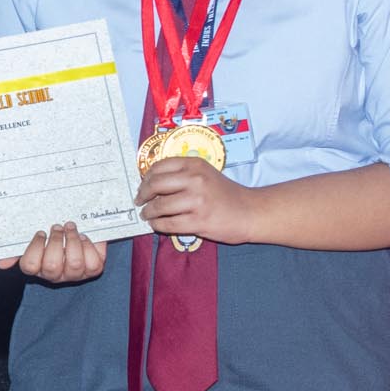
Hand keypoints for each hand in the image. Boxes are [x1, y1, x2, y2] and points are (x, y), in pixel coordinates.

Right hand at [0, 222, 105, 283]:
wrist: (80, 232)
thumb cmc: (53, 238)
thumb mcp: (35, 240)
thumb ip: (17, 249)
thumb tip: (1, 264)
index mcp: (38, 267)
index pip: (30, 266)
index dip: (36, 247)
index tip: (41, 232)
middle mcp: (56, 275)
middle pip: (52, 265)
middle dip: (56, 241)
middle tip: (57, 226)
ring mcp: (75, 274)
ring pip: (74, 263)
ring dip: (73, 240)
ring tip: (71, 227)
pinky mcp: (93, 269)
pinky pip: (93, 263)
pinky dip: (89, 246)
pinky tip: (85, 237)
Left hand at [135, 157, 256, 242]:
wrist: (250, 212)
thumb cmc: (225, 194)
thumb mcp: (205, 173)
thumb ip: (183, 174)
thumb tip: (151, 182)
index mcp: (195, 165)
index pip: (159, 166)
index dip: (146, 178)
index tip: (142, 186)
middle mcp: (195, 180)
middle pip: (155, 185)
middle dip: (143, 195)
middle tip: (140, 201)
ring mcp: (197, 201)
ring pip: (159, 206)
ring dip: (148, 212)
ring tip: (147, 215)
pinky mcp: (199, 221)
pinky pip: (168, 224)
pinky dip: (157, 225)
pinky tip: (156, 225)